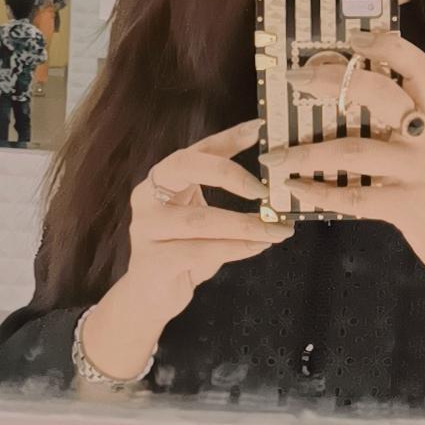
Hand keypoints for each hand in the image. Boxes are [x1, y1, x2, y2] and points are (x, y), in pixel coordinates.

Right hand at [82, 119, 292, 376]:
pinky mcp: (153, 260)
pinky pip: (200, 251)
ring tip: (277, 229)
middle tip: (264, 189)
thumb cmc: (184, 250)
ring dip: (244, 225)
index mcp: (163, 179)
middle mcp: (148, 196)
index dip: (230, 137)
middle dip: (229, 174)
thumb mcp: (207, 217)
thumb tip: (275, 181)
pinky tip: (259, 247)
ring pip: (199, 219)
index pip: (198, 149)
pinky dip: (235, 249)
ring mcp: (146, 228)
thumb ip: (229, 199)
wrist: (151, 296)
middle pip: (185, 168)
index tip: (261, 128)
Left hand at [260, 31, 424, 288]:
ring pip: (355, 149)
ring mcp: (418, 171)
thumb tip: (344, 112)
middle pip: (380, 94)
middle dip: (333, 82)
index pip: (419, 68)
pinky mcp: (407, 206)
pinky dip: (318, 192)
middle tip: (296, 79)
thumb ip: (402, 131)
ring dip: (307, 151)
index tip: (353, 38)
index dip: (388, 47)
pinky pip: (354, 197)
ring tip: (275, 156)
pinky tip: (295, 190)